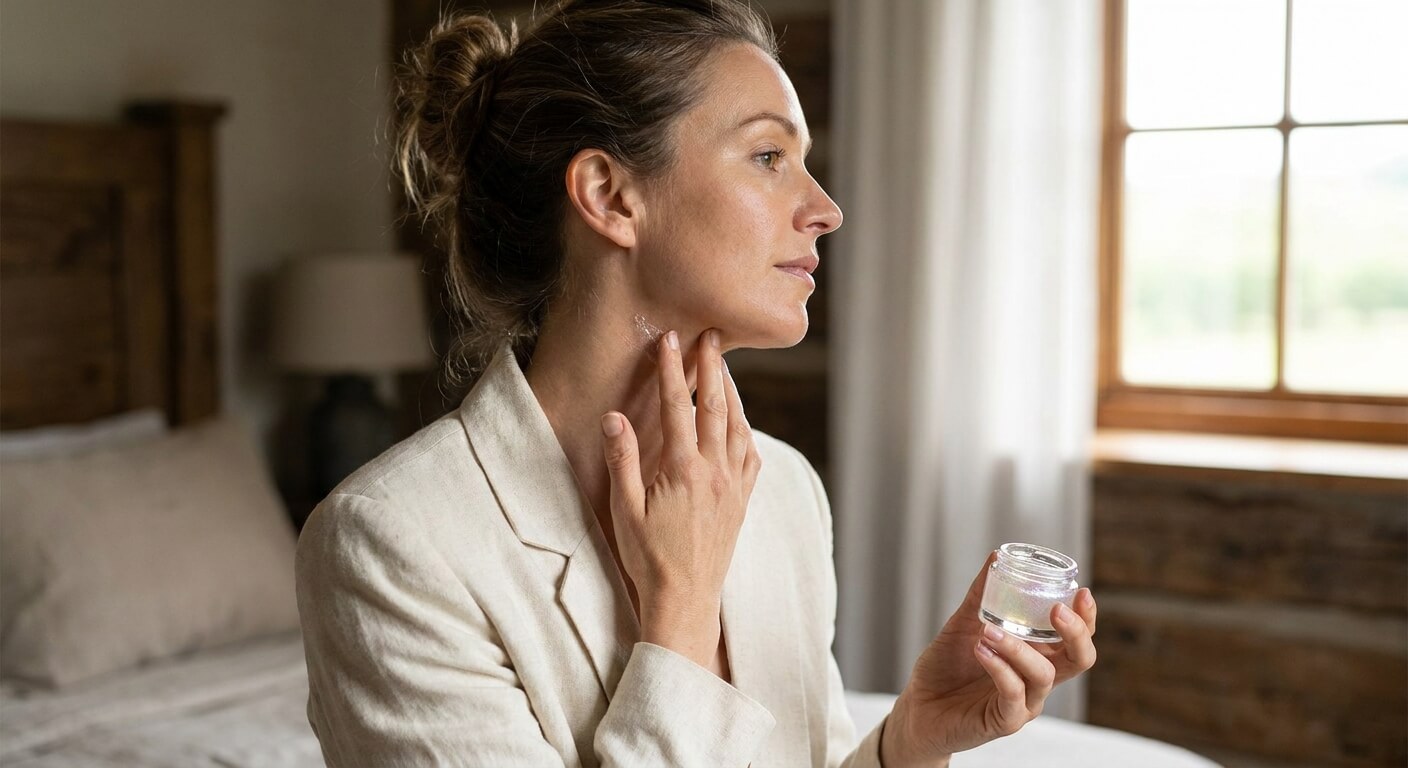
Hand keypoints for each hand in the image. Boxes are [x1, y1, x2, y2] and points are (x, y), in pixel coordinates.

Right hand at [599, 329, 760, 667]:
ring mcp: (733, 485)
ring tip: (724, 367)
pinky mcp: (741, 500)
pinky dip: (745, 427)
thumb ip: (622, 459)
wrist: (686, 600)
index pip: (679, 407)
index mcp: (684, 470)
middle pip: (717, 406)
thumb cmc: (649, 558)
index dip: (674, 370)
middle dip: (713, 367)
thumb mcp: (626, 510)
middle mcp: (715, 472)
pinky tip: (739, 419)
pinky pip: (750, 453)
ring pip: (739, 425)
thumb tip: (614, 416)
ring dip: (732, 392)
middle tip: (712, 335)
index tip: (671, 340)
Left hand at [882, 551, 1098, 765]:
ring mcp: (1024, 702)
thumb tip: (996, 557)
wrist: (919, 706)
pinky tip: (981, 649)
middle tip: (1056, 610)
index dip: (1086, 617)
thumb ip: (981, 596)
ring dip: (1018, 647)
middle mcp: (1037, 679)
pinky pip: (1014, 695)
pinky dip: (1000, 669)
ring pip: (1043, 675)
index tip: (1080, 592)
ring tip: (989, 630)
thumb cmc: (946, 667)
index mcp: (1036, 654)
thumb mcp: (963, 624)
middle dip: (1075, 633)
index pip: (1075, 638)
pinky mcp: (1005, 721)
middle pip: (1079, 659)